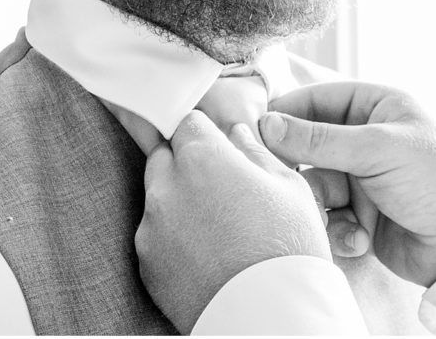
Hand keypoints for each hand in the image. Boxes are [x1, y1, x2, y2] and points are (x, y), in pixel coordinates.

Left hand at [136, 110, 331, 333]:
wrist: (271, 314)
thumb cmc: (288, 246)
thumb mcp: (289, 187)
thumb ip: (256, 153)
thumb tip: (238, 135)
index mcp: (203, 157)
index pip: (188, 122)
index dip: (206, 132)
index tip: (220, 147)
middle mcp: (167, 187)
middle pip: (164, 156)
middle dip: (187, 163)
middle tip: (222, 186)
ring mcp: (151, 228)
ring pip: (158, 196)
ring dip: (179, 199)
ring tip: (218, 225)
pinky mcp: (146, 265)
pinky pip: (155, 235)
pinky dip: (174, 237)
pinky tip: (207, 251)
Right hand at [263, 82, 435, 287]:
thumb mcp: (378, 149)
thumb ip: (319, 139)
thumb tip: (266, 124)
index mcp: (379, 106)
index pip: (320, 99)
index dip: (288, 113)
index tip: (256, 131)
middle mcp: (369, 138)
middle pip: (310, 145)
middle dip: (303, 169)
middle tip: (289, 182)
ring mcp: (364, 177)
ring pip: (315, 184)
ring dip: (324, 205)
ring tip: (342, 216)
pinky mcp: (362, 213)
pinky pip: (330, 215)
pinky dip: (340, 229)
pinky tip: (361, 237)